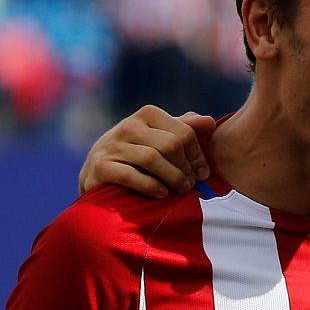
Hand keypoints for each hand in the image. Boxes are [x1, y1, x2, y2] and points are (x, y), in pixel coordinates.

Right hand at [79, 106, 212, 197]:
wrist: (99, 174)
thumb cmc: (140, 155)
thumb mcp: (161, 138)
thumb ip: (185, 129)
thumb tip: (210, 122)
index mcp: (147, 115)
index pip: (184, 132)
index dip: (198, 156)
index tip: (203, 174)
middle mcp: (128, 126)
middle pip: (170, 145)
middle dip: (186, 168)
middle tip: (191, 185)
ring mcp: (111, 145)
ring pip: (151, 158)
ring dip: (172, 178)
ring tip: (180, 191)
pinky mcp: (100, 166)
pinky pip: (130, 175)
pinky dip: (150, 186)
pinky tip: (162, 194)